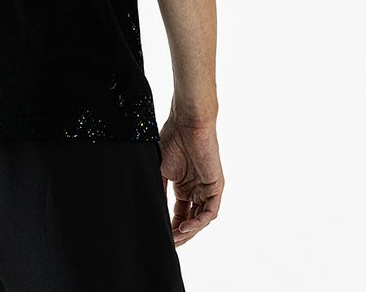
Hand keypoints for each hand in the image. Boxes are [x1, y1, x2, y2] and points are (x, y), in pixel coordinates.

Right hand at [158, 115, 223, 246]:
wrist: (186, 122)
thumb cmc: (171, 139)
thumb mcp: (159, 169)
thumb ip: (158, 190)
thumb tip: (149, 209)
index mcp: (184, 187)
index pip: (180, 214)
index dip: (172, 227)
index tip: (162, 238)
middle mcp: (197, 190)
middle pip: (191, 220)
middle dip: (180, 234)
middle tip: (169, 243)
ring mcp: (207, 189)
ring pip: (200, 219)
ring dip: (189, 231)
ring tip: (175, 238)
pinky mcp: (216, 186)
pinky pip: (210, 211)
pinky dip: (199, 221)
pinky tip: (185, 226)